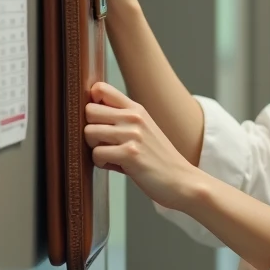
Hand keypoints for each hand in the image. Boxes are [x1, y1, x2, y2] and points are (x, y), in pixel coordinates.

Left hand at [85, 82, 198, 210]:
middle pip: (89, 111)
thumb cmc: (158, 158)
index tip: (98, 120)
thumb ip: (120, 119)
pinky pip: (96, 153)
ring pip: (89, 132)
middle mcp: (134, 117)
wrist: (180, 180)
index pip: (101, 89)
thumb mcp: (143, 129)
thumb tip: (88, 112)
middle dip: (90, 129)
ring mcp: (133, 134)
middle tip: (104, 142)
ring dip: (94, 148)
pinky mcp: (130, 154)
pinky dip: (101, 163)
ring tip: (111, 155)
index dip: (92, 104)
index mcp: (136, 109)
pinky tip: (116, 165)